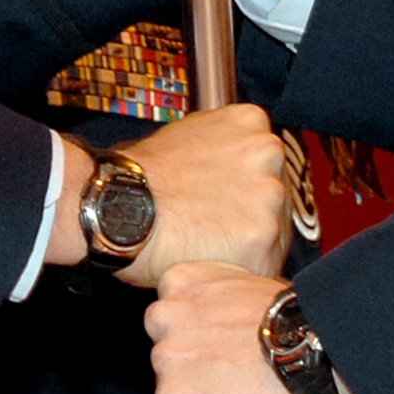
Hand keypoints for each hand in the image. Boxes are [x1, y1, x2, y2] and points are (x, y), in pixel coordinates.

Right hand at [121, 105, 288, 286]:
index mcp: (251, 123)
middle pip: (276, 195)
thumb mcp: (191, 135)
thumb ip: (225, 146)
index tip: (228, 203)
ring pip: (274, 231)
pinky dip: (242, 271)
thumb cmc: (144, 177)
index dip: (246, 189)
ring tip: (208, 245)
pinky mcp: (262, 235)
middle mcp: (268, 152)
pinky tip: (212, 262)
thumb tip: (233, 163)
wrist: (118, 206)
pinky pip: (263, 264)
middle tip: (215, 227)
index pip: (268, 162)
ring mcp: (269, 193)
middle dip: (251, 215)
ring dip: (248, 245)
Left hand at [147, 262, 325, 393]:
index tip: (219, 349)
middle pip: (167, 359)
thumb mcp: (245, 289)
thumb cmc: (294, 323)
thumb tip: (217, 329)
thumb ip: (215, 304)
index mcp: (181, 282)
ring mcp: (167, 360)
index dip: (198, 340)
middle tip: (232, 377)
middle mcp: (165, 318)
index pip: (171, 319)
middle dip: (194, 372)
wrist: (315, 353)